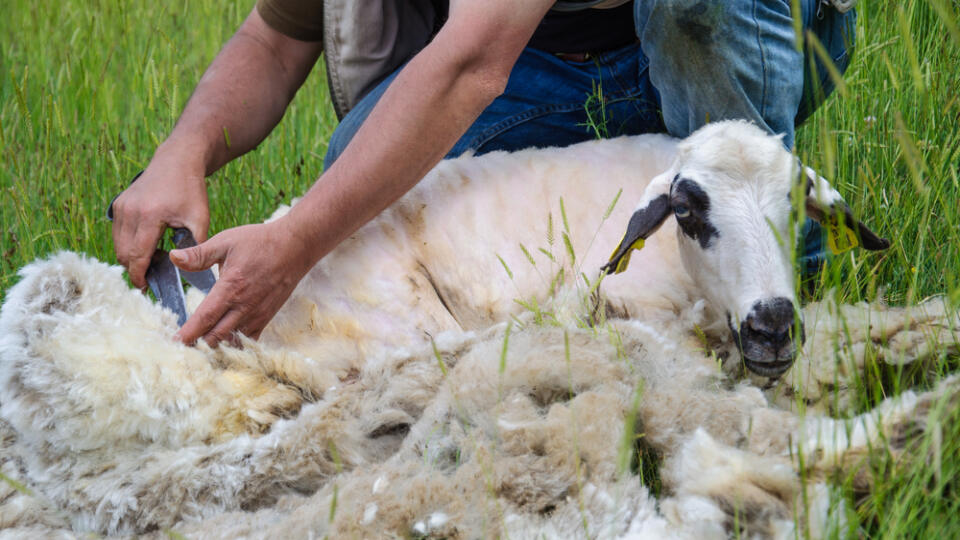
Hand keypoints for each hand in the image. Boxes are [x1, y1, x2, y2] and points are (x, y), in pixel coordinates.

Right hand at [111, 148, 208, 289]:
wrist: (177, 161)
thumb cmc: (191, 190)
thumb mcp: (199, 219)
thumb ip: (195, 246)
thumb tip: (190, 271)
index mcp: (149, 215)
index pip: (138, 255)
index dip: (139, 275)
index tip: (145, 288)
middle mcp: (130, 211)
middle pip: (124, 253)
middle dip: (136, 268)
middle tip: (154, 275)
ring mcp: (121, 207)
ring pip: (118, 245)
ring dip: (132, 257)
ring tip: (154, 259)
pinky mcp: (118, 204)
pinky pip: (118, 233)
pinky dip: (129, 244)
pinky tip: (148, 244)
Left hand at [169, 216, 314, 346]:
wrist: (295, 247)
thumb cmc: (260, 242)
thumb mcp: (226, 241)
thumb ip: (199, 254)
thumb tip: (174, 257)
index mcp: (231, 287)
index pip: (204, 317)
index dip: (188, 333)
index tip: (174, 342)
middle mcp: (244, 306)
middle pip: (216, 336)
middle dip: (197, 344)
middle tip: (181, 347)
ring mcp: (257, 314)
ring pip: (232, 341)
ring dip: (215, 347)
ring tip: (199, 349)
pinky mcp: (266, 317)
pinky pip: (248, 340)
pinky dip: (234, 345)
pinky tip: (223, 343)